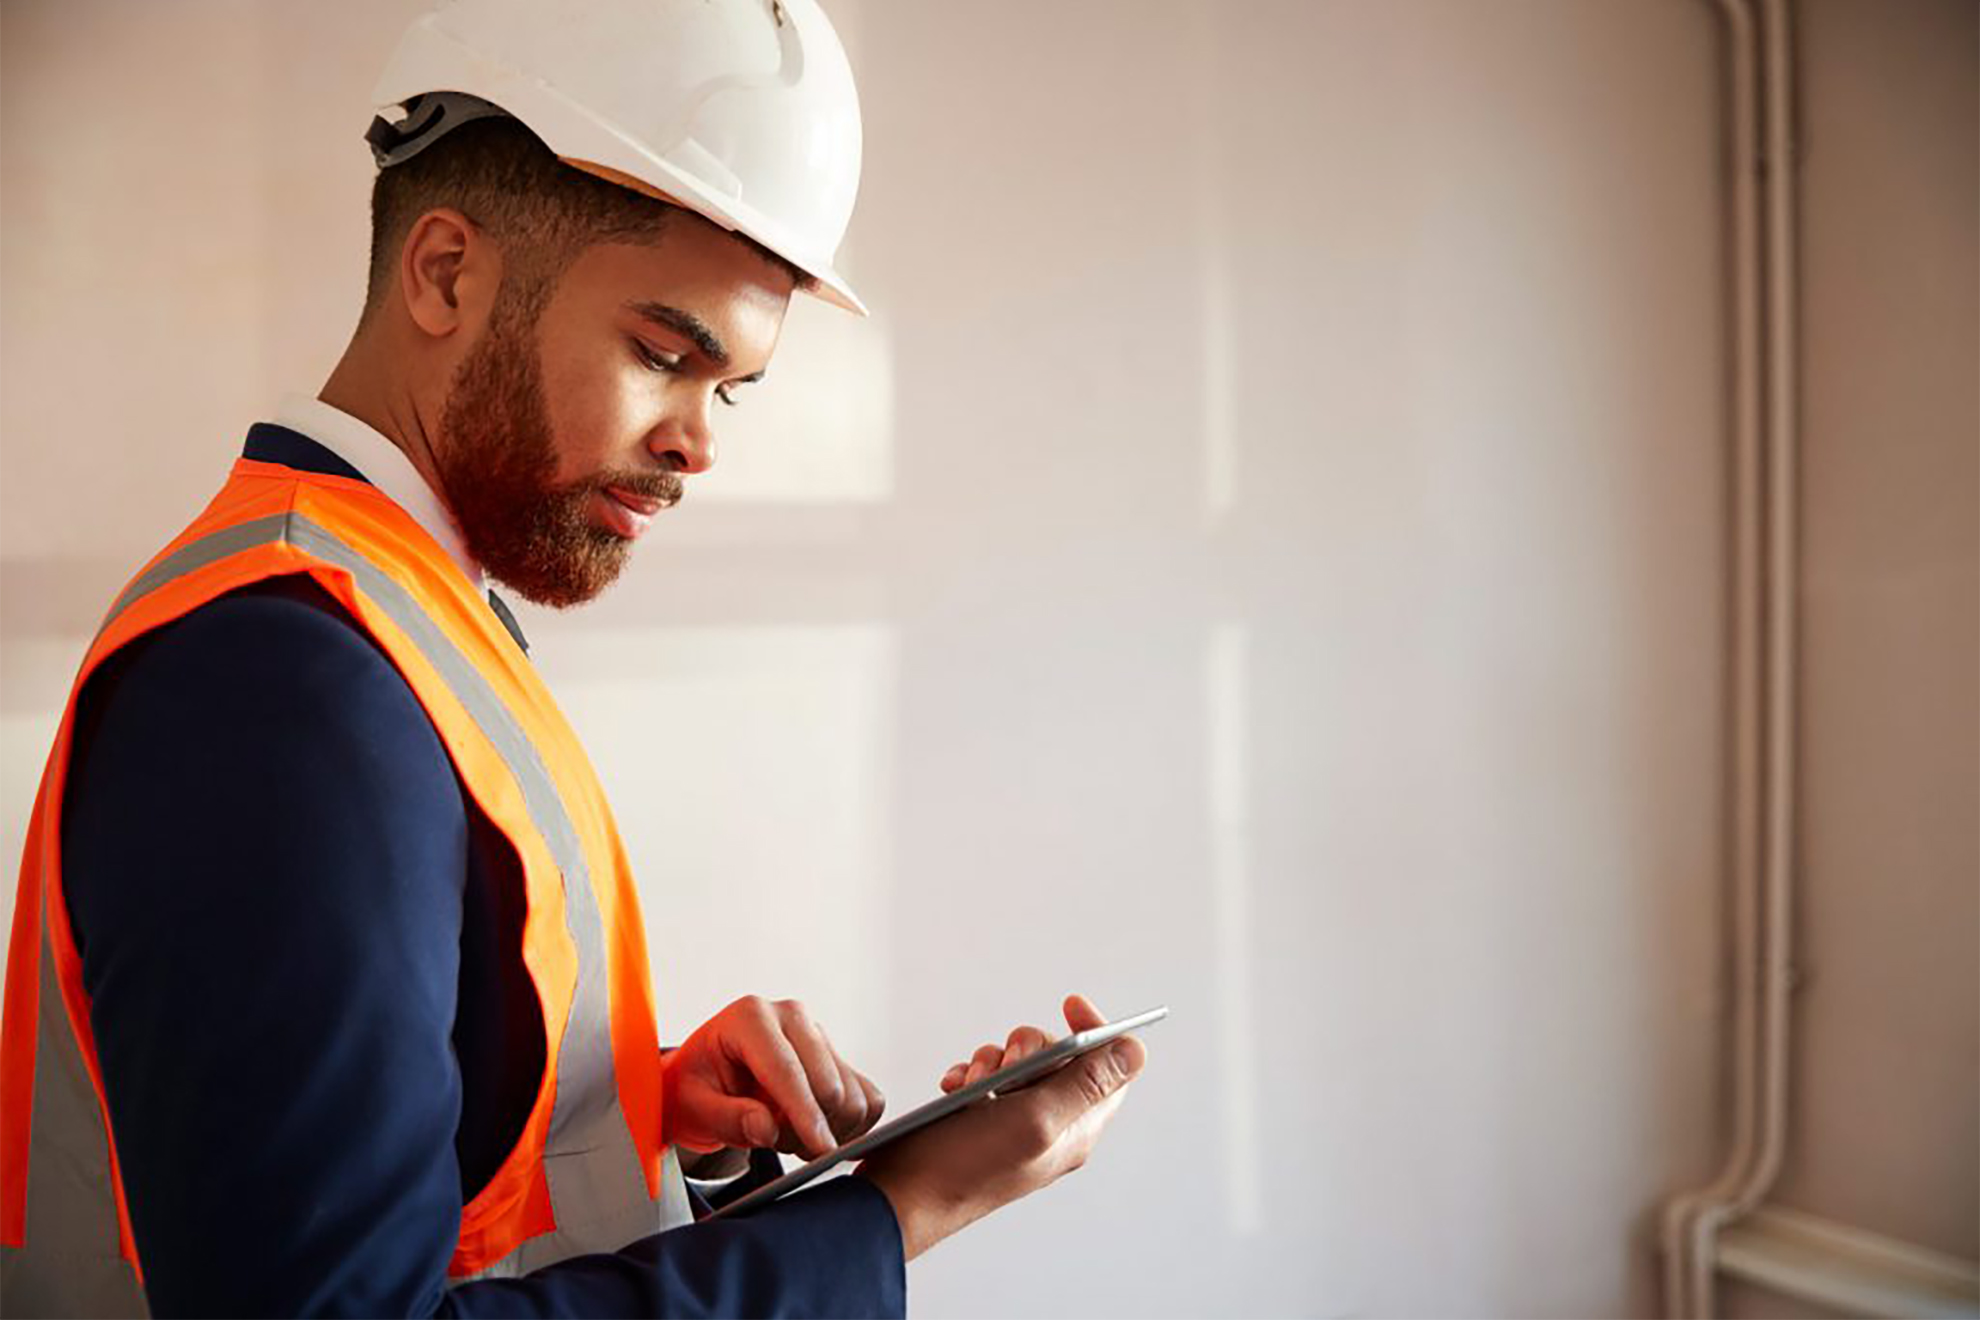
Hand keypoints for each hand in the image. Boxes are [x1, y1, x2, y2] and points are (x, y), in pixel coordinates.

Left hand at [662, 996, 884, 1158]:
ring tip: (786, 1132)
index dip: (805, 1115)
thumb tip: (767, 1128)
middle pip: (829, 1085)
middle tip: (773, 1141)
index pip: (787, 1070)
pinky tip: (813, 1129)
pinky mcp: (838, 1055)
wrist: (706, 1075)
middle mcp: (791, 1016)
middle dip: (806, 1130)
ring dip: (825, 1130)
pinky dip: (849, 1127)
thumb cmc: (696, 1087)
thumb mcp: (694, 1105)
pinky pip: (868, 1099)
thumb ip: (727, 1117)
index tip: (822, 1151)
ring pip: (852, 1097)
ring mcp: (819, 1033)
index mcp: (750, 1017)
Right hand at [857, 994, 1147, 1260]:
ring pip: (1020, 1062)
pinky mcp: (983, 1118)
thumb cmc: (968, 1166)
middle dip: (1029, 1047)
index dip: (1096, 1032)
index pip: (1110, 1067)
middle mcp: (1051, 1124)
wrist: (906, 1194)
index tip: (1069, 1007)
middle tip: (1007, 1065)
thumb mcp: (1036, 1119)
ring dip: (992, 1060)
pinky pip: (986, 1076)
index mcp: (1076, 1128)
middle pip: (1061, 1056)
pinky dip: (969, 1073)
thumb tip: (1134, 1052)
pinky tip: (955, 1088)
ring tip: (973, 1084)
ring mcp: (1016, 1122)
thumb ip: (1086, 1084)